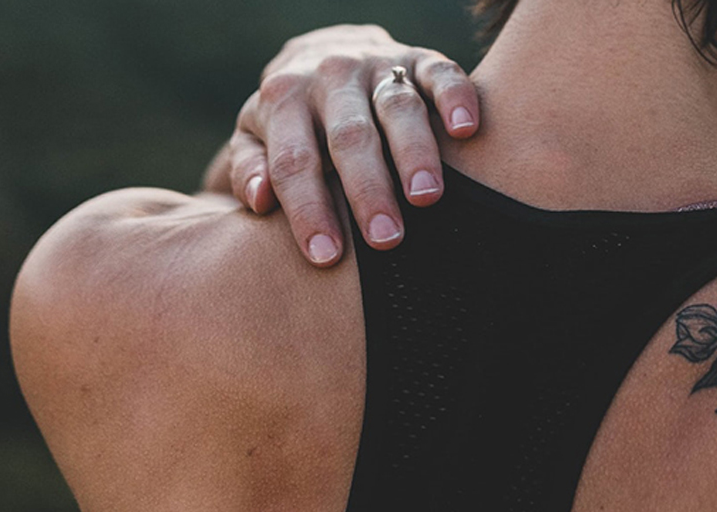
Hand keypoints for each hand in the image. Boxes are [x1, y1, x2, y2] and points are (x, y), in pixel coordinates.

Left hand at [227, 25, 479, 265]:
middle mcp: (331, 77)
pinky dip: (456, 98)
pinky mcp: (419, 57)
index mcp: (284, 100)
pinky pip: (441, 73)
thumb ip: (251, 170)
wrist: (325, 50)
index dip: (309, 209)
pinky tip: (465, 130)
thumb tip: (259, 202)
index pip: (294, 160)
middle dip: (368, 189)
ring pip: (398, 106)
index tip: (326, 256)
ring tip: (427, 196)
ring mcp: (378, 64)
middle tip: (385, 239)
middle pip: (349, 136)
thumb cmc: (292, 120)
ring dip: (414, 152)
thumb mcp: (256, 137)